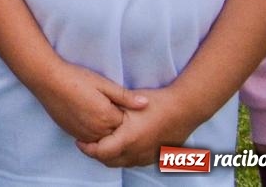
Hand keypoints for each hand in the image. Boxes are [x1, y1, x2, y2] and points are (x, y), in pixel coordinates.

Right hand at [30, 60, 147, 143]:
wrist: (47, 80)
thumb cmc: (75, 78)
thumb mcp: (102, 83)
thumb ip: (125, 96)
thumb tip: (146, 104)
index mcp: (107, 117)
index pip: (126, 122)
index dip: (123, 111)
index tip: (118, 101)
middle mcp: (97, 130)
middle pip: (115, 133)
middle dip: (115, 122)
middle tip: (105, 104)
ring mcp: (83, 133)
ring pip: (102, 138)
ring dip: (103, 128)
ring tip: (95, 109)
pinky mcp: (72, 133)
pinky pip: (89, 138)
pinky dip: (91, 131)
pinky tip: (86, 115)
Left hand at [77, 86, 196, 167]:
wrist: (185, 108)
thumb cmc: (156, 102)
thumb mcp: (127, 102)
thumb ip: (109, 110)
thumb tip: (92, 114)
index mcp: (128, 139)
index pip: (100, 152)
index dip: (87, 148)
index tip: (80, 140)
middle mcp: (138, 152)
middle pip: (109, 161)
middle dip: (96, 153)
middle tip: (88, 142)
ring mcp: (148, 156)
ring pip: (122, 163)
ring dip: (110, 156)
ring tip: (103, 141)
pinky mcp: (156, 156)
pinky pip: (135, 162)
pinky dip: (124, 156)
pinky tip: (122, 143)